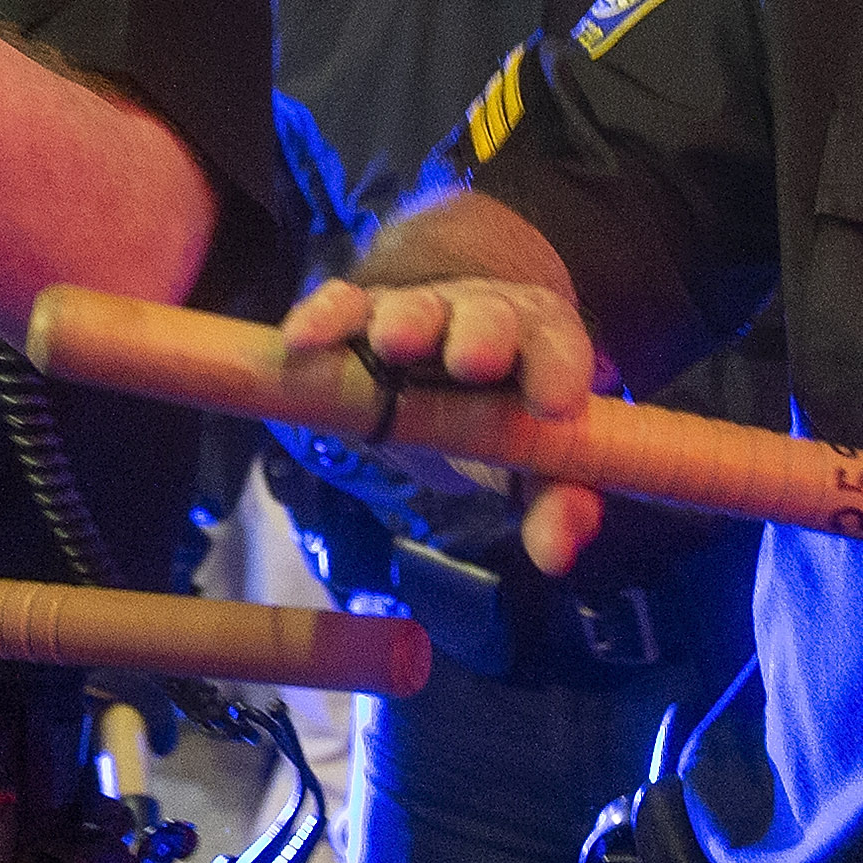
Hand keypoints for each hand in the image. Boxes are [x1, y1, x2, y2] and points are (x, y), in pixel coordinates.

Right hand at [277, 267, 611, 575]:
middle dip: (480, 336)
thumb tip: (555, 555)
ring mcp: (422, 311)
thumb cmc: (504, 415)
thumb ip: (558, 504)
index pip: (559, 350)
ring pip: (415, 309)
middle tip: (472, 360)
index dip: (558, 370)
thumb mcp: (537, 465)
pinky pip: (344, 307)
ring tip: (392, 344)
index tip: (554, 403)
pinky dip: (325, 319)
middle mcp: (486, 317)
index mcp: (544, 348)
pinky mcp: (364, 312)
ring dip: (405, 323)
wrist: (454, 360)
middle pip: (488, 317)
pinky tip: (303, 339)